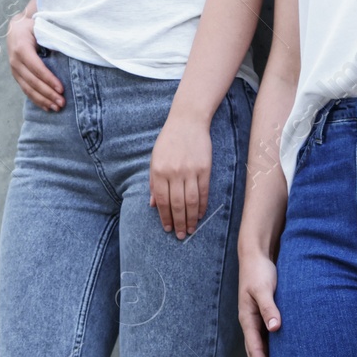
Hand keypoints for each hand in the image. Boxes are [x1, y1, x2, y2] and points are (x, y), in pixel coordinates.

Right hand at [8, 13, 62, 110]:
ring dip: (43, 100)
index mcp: (21, 47)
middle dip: (48, 93)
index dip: (49, 79)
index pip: (36, 67)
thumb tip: (67, 48)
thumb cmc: (33, 27)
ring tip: (57, 108)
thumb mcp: (40, 27)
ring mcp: (14, 70)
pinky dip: (37, 100)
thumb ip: (51, 37)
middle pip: (32, 81)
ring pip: (28, 89)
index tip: (61, 89)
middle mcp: (15, 60)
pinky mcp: (17, 76)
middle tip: (62, 103)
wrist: (16, 28)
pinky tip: (47, 107)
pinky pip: (26, 91)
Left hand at [150, 114, 211, 239]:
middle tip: (181, 235)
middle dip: (178, 222)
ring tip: (191, 230)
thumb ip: (153, 182)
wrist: (188, 120)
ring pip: (190, 201)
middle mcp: (173, 172)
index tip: (168, 228)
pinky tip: (200, 215)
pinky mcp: (204, 168)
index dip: (164, 217)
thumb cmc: (169, 140)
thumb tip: (153, 205)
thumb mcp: (155, 159)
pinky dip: (202, 206)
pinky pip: (203, 192)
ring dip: (191, 218)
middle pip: (176, 204)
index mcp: (158, 170)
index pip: (161, 200)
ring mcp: (190, 170)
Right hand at [238, 248, 279, 356]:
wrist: (255, 256)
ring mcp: (255, 321)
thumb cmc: (259, 271)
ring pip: (259, 349)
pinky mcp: (263, 316)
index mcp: (248, 319)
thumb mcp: (263, 288)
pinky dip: (271, 353)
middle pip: (255, 354)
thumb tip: (274, 328)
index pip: (255, 349)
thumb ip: (269, 307)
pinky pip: (266, 340)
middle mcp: (250, 323)